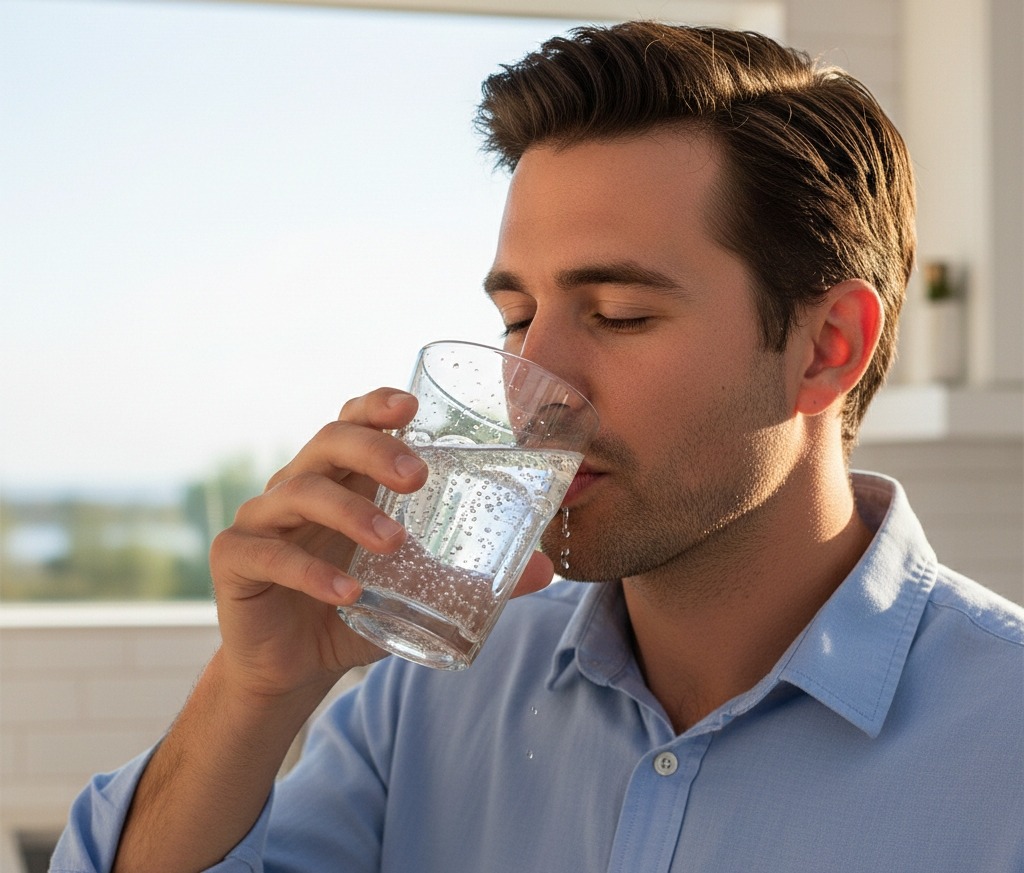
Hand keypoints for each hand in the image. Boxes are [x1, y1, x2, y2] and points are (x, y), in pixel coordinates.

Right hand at [209, 388, 553, 701]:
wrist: (294, 666)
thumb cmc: (356, 609)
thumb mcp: (418, 590)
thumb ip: (473, 576)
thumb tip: (547, 570)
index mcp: (341, 479)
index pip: (352, 421)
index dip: (377, 405)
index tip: (413, 406)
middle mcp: (298, 487)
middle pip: (327, 442)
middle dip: (374, 449)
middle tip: (418, 477)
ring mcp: (263, 520)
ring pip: (299, 492)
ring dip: (350, 511)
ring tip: (394, 543)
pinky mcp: (236, 560)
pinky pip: (268, 554)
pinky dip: (311, 571)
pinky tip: (348, 590)